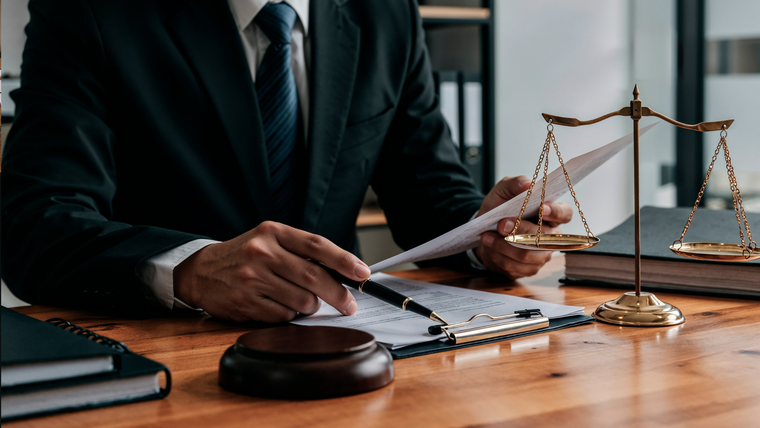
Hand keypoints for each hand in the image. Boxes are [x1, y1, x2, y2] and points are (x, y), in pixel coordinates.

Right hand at [173, 222, 369, 322]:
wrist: (200, 271)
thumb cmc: (244, 255)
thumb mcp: (269, 240)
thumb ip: (301, 251)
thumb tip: (343, 271)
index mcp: (273, 232)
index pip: (316, 245)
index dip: (344, 260)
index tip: (362, 272)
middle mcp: (262, 252)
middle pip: (313, 277)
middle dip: (338, 294)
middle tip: (349, 304)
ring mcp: (252, 278)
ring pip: (302, 300)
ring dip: (311, 306)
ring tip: (304, 302)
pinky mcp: (246, 302)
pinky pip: (283, 315)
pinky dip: (289, 314)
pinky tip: (280, 305)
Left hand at [474, 176, 573, 278]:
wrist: (484, 230)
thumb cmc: (499, 208)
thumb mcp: (502, 191)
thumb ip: (514, 183)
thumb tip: (526, 184)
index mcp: (551, 214)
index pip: (565, 213)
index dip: (556, 212)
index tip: (541, 208)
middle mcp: (551, 236)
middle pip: (542, 236)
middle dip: (520, 230)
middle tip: (501, 224)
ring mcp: (541, 255)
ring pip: (527, 255)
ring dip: (504, 245)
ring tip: (487, 236)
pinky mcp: (529, 269)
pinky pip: (515, 267)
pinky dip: (498, 256)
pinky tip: (489, 246)